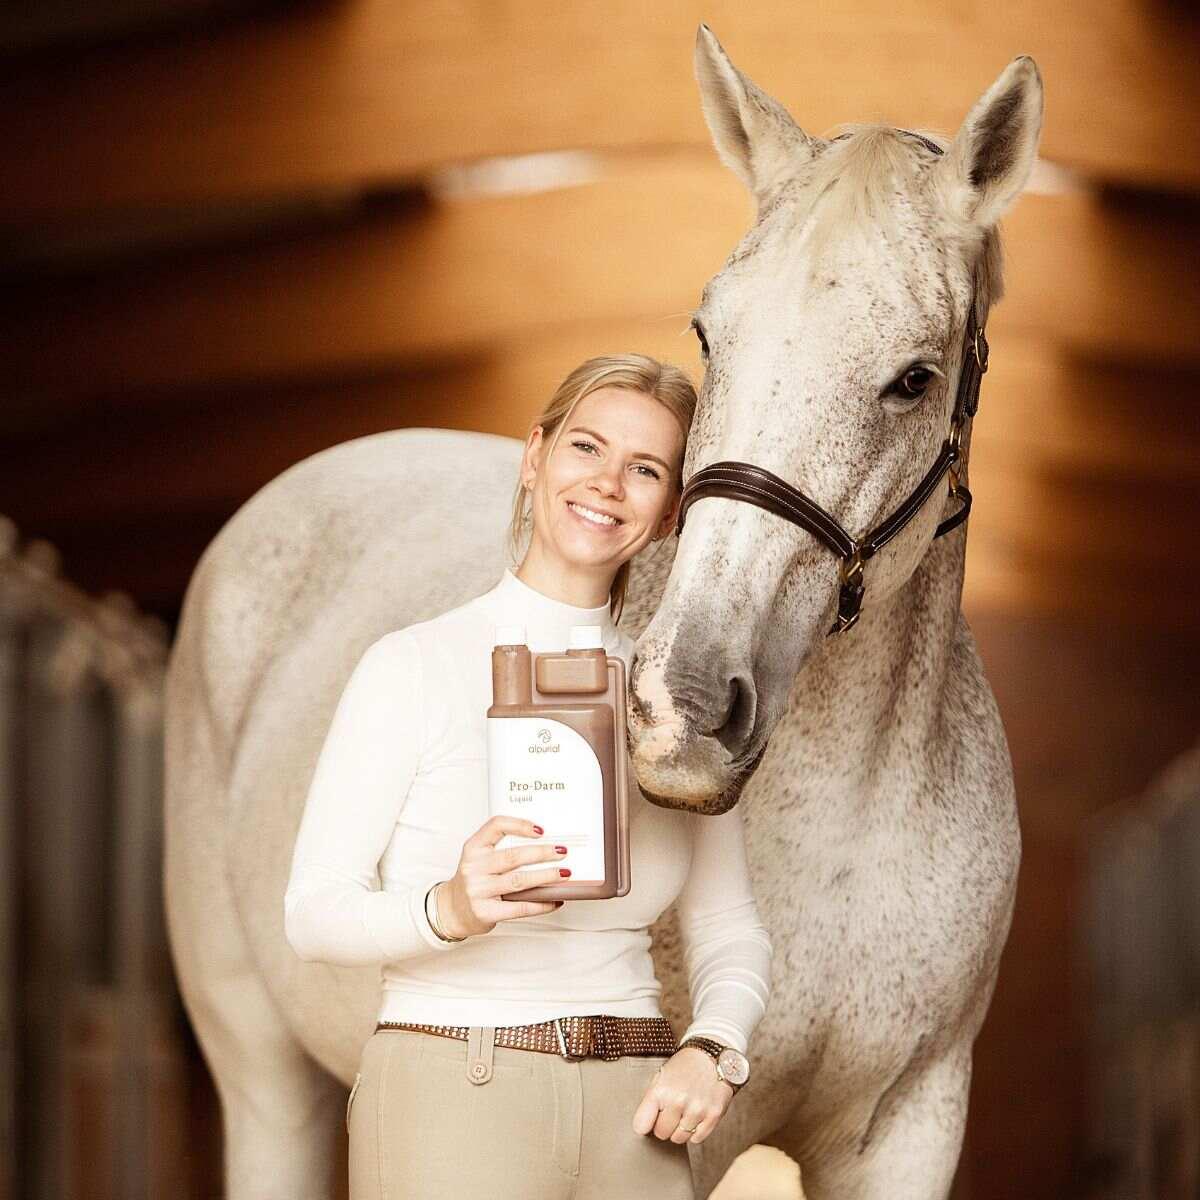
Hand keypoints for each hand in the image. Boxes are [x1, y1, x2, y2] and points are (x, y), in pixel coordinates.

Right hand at [435, 815, 568, 938]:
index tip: (541, 830)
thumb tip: (545, 844)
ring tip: (564, 873)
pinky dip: (541, 904)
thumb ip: (502, 849)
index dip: (520, 825)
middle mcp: (473, 867)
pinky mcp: (485, 912)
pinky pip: (519, 907)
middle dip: (542, 853)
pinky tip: (554, 900)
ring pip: (519, 881)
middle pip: (513, 856)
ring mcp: (478, 891)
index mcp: (473, 848)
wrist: (452, 910)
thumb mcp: (479, 858)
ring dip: (546, 876)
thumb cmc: (473, 880)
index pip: (496, 826)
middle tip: (562, 852)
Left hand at [631, 1046, 734, 1144]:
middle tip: (670, 1112)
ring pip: (679, 1139)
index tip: (649, 1119)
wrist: (711, 1055)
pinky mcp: (713, 1116)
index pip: (641, 1126)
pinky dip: (695, 1131)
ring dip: (679, 1129)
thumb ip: (650, 1101)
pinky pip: (697, 1139)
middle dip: (663, 1125)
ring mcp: (697, 1110)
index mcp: (661, 1091)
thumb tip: (642, 1127)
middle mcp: (678, 1101)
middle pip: (661, 1134)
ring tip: (684, 1112)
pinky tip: (696, 1115)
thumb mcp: (660, 1076)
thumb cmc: (684, 1066)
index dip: (645, 1124)